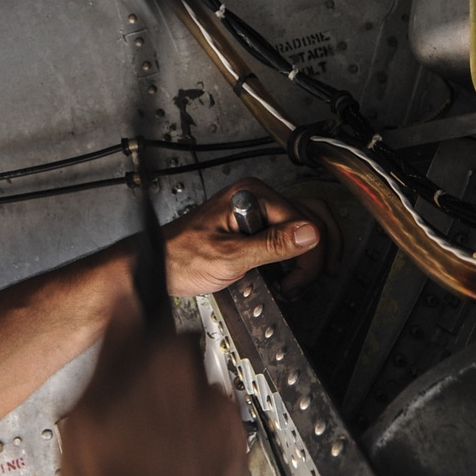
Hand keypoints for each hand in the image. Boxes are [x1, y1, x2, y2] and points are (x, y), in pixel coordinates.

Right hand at [60, 318, 247, 475]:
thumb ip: (111, 349)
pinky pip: (215, 435)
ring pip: (200, 399)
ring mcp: (227, 428)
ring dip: (179, 410)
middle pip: (184, 360)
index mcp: (167, 367)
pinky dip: (196, 442)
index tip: (127, 353)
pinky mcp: (238, 459)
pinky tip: (168, 464)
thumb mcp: (86, 414)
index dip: (141, 339)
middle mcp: (207, 391)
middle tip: (130, 406)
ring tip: (148, 444)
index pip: (163, 323)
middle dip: (160, 375)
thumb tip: (122, 302)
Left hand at [163, 177, 341, 296]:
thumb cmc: (180, 258)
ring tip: (303, 279)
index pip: (302, 219)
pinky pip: (286, 234)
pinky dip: (296, 254)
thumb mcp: (230, 256)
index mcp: (250, 195)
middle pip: (310, 216)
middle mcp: (254, 198)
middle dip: (317, 252)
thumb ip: (271, 245)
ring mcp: (254, 211)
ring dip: (310, 252)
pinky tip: (293, 272)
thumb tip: (309, 234)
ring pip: (303, 225)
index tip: (300, 280)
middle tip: (313, 279)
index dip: (308, 253)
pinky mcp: (252, 227)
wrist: (158, 266)